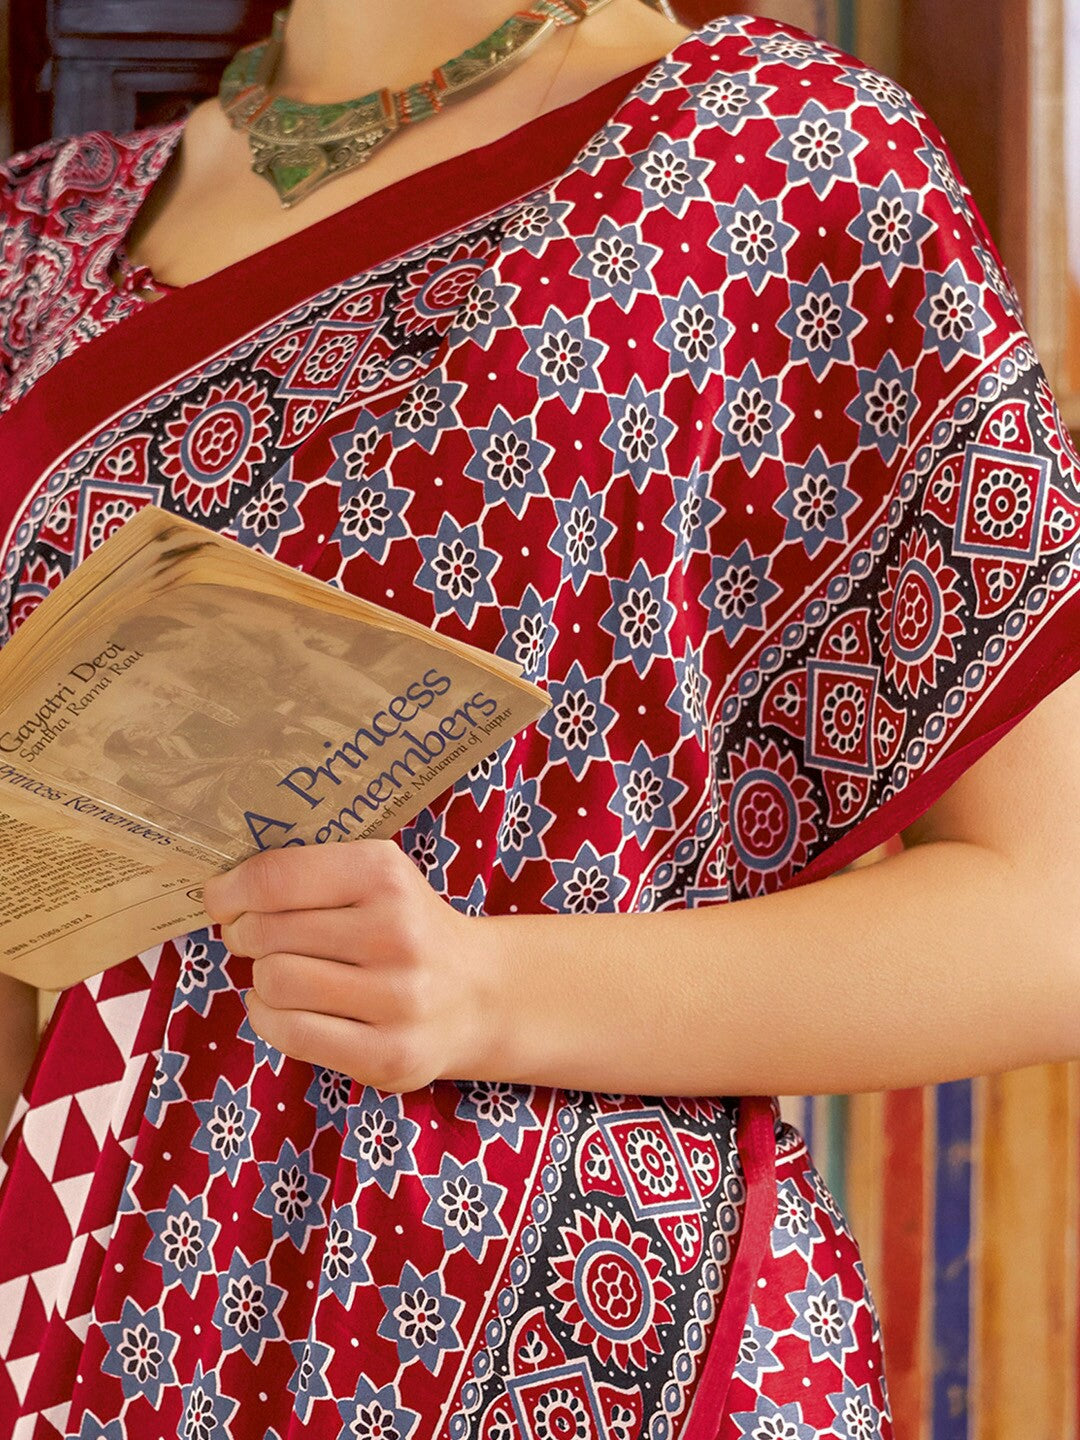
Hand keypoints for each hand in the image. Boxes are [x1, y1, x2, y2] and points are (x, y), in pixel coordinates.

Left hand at [201, 840, 497, 1092]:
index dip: (231, 890)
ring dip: (262, 979)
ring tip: (283, 974)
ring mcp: (397, 998)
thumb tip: (221, 893)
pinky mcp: (389, 1054)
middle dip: (246, 935)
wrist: (478, 993)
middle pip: (266, 932)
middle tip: (257, 938)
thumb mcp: (376, 878)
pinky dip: (270, 1018)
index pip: (275, 877)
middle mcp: (396, 932)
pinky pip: (291, 1033)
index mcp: (386, 874)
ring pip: (274, 983)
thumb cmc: (405, 928)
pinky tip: (287, 1007)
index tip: (221, 900)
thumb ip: (308, 874)